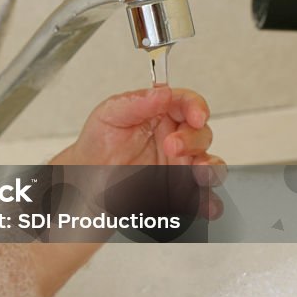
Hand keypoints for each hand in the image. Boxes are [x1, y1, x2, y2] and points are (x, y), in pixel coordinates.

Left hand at [50, 86, 224, 219]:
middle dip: (193, 140)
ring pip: (210, 165)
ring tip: (197, 173)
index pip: (188, 104)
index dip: (197, 107)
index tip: (196, 116)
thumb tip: (161, 93)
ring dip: (210, 169)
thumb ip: (136, 102)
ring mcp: (179, 166)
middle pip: (202, 134)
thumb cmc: (97, 145)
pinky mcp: (179, 191)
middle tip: (171, 147)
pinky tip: (202, 203)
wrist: (85, 180)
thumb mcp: (109, 115)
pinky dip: (207, 202)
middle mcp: (175, 139)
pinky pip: (202, 199)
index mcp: (161, 115)